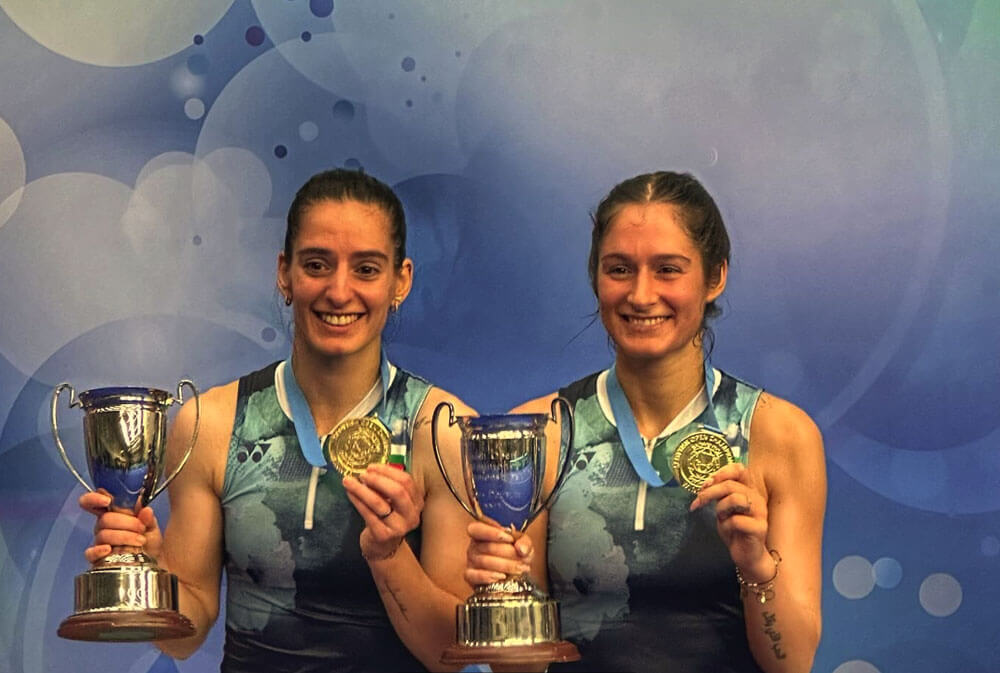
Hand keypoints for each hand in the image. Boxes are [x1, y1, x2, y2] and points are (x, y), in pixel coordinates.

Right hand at [79, 489, 161, 563]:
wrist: (153, 563)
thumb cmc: (149, 542)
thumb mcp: (152, 527)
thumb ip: (148, 518)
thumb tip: (145, 510)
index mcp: (114, 514)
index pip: (95, 501)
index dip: (95, 498)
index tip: (108, 500)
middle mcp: (104, 526)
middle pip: (104, 519)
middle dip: (126, 522)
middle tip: (141, 528)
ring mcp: (99, 542)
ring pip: (103, 534)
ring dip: (124, 536)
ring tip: (140, 541)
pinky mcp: (97, 559)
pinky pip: (90, 553)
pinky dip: (99, 550)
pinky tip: (109, 550)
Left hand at [343, 463, 421, 560]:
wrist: (383, 547)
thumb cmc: (387, 518)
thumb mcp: (393, 502)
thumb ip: (388, 486)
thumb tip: (370, 470)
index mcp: (417, 502)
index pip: (407, 481)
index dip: (388, 471)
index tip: (371, 467)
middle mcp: (412, 515)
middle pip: (398, 491)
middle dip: (377, 480)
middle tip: (362, 474)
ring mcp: (399, 527)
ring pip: (379, 503)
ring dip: (361, 489)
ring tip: (349, 481)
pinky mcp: (383, 535)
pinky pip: (368, 514)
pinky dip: (357, 501)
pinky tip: (350, 494)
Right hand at [464, 520, 532, 585]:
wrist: (515, 575)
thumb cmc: (516, 554)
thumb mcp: (523, 544)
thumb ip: (524, 542)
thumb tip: (521, 549)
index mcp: (482, 532)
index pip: (477, 528)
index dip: (492, 533)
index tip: (510, 539)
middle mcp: (474, 545)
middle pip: (486, 547)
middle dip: (508, 553)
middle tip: (523, 559)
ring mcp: (470, 561)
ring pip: (484, 561)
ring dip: (505, 566)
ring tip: (519, 569)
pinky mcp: (470, 576)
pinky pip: (475, 575)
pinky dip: (488, 576)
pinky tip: (501, 576)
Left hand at [689, 463, 773, 581]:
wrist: (747, 556)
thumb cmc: (735, 531)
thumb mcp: (724, 508)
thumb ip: (719, 494)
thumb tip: (706, 483)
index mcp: (749, 490)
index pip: (739, 469)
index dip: (721, 472)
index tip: (706, 484)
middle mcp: (757, 498)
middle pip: (730, 484)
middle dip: (710, 493)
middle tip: (698, 502)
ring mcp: (760, 513)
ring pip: (735, 498)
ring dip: (720, 509)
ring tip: (721, 519)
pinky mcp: (759, 528)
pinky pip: (736, 520)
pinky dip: (726, 526)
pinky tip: (728, 531)